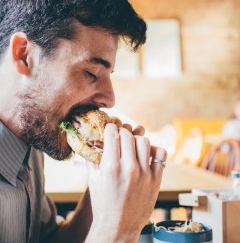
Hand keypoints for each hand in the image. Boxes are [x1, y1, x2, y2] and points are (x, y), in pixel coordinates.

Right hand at [86, 123, 166, 241]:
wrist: (118, 227)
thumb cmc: (103, 203)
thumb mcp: (93, 180)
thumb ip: (92, 159)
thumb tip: (92, 142)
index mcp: (110, 167)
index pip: (113, 134)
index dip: (110, 127)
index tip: (110, 127)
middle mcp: (128, 167)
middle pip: (128, 135)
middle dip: (122, 131)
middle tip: (120, 135)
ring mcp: (144, 173)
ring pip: (144, 141)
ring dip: (137, 139)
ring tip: (132, 145)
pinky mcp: (156, 179)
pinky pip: (160, 154)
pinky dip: (154, 150)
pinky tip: (146, 154)